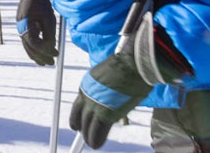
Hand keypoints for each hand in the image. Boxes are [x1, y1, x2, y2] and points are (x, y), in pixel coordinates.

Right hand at [16, 0, 57, 64]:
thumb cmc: (42, 5)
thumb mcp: (49, 19)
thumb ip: (49, 34)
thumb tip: (52, 48)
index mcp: (26, 25)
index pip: (35, 43)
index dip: (46, 51)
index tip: (55, 55)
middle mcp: (21, 28)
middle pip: (29, 48)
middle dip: (41, 57)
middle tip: (51, 63)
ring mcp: (20, 28)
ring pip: (27, 46)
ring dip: (36, 55)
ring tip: (45, 62)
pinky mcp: (23, 27)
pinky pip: (28, 41)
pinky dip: (34, 48)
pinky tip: (40, 53)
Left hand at [70, 18, 189, 148]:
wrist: (133, 64)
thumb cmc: (128, 65)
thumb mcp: (109, 76)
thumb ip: (106, 88)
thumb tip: (112, 96)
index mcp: (86, 85)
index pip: (78, 105)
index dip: (77, 116)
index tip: (76, 123)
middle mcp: (87, 95)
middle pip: (81, 116)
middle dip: (82, 127)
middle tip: (83, 134)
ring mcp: (95, 105)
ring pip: (88, 126)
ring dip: (89, 136)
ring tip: (90, 143)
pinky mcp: (106, 114)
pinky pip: (98, 131)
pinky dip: (97, 139)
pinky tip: (96, 145)